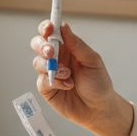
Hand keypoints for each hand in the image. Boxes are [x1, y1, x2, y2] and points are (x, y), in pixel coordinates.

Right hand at [30, 21, 133, 135]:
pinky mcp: (46, 88)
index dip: (46, 27)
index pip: (51, 32)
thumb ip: (77, 44)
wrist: (99, 109)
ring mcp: (50, 73)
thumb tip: (63, 26)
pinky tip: (68, 85)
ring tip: (68, 74)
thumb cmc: (98, 84)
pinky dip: (55, 82)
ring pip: (37, 62)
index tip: (48, 28)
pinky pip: (41, 81)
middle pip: (38, 44)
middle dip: (42, 46)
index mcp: (67, 47)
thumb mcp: (92, 61)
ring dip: (51, 67)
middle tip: (51, 52)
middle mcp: (56, 58)